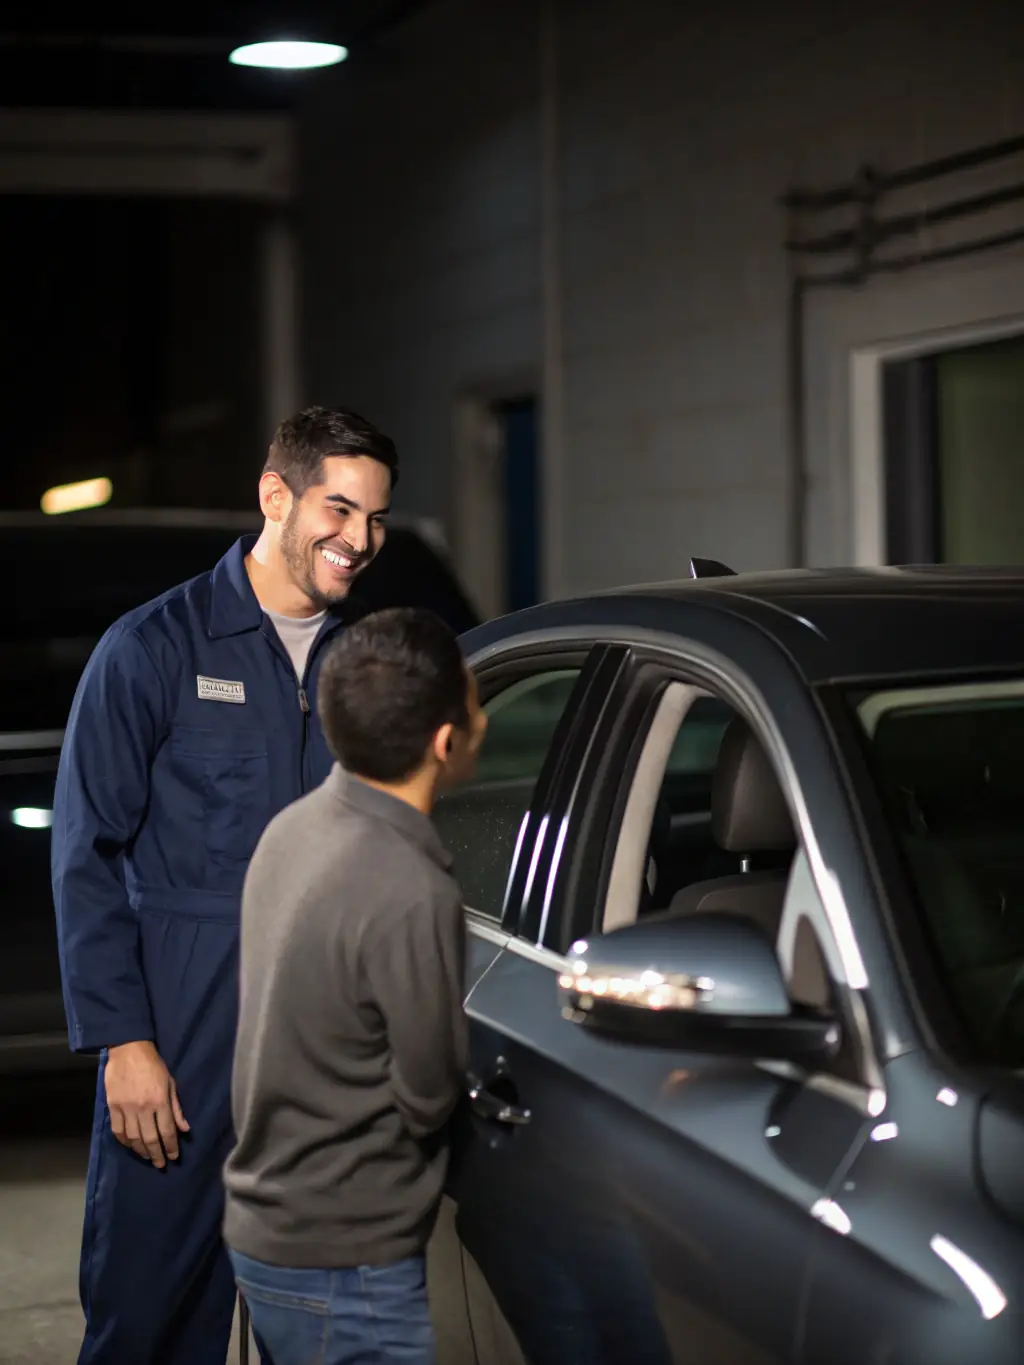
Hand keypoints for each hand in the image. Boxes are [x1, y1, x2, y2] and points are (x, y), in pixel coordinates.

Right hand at [104, 1041, 189, 1167]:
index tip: (173, 1157)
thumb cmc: (153, 1064)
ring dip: (140, 1151)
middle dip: (156, 1154)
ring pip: (133, 1138)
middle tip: (160, 1164)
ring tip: (147, 1157)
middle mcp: (143, 1108)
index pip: (166, 1131)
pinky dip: (124, 1141)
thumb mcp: (170, 1082)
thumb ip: (176, 1108)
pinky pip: (117, 1130)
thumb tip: (185, 1128)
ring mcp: (126, 1108)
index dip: (170, 1147)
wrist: (128, 1050)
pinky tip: (130, 1146)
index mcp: (159, 1101)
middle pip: (150, 1138)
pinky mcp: (112, 1106)